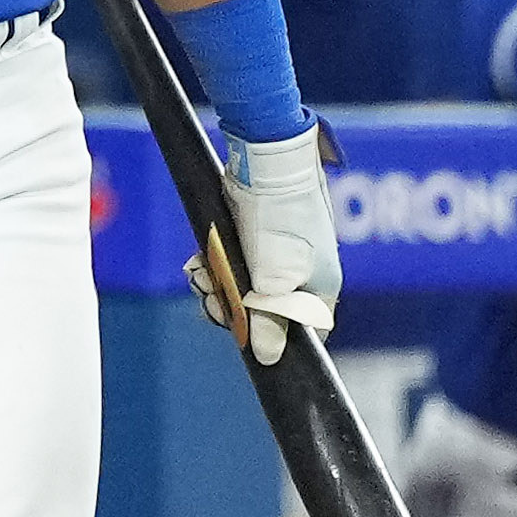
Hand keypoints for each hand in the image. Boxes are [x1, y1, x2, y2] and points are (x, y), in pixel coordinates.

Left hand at [214, 125, 337, 363]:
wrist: (266, 160)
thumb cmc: (281, 217)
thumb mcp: (275, 275)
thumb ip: (269, 317)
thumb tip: (266, 356)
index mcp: (318, 288)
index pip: (300, 332)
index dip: (268, 337)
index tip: (242, 332)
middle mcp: (299, 274)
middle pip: (262, 314)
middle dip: (232, 309)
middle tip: (213, 298)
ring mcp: (274, 257)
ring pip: (240, 291)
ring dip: (216, 288)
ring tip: (202, 274)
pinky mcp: (251, 240)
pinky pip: (228, 267)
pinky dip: (211, 267)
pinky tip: (199, 261)